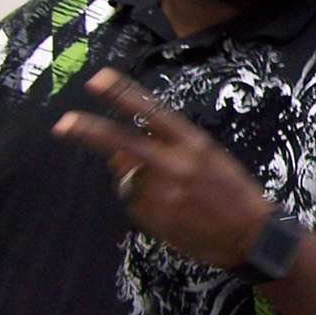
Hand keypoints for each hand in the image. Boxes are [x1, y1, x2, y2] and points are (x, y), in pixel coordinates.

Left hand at [53, 67, 271, 266]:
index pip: (151, 111)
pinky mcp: (157, 220)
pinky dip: (142, 203)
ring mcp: (164, 194)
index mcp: (193, 142)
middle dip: (90, 131)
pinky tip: (168, 209)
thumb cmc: (233, 189)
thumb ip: (169, 148)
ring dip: (132, 179)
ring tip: (166, 190)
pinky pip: (134, 204)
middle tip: (63, 124)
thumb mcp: (208, 156)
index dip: (122, 94)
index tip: (98, 80)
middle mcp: (175, 165)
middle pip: (122, 142)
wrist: (252, 234)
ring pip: (126, 179)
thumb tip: (121, 152)